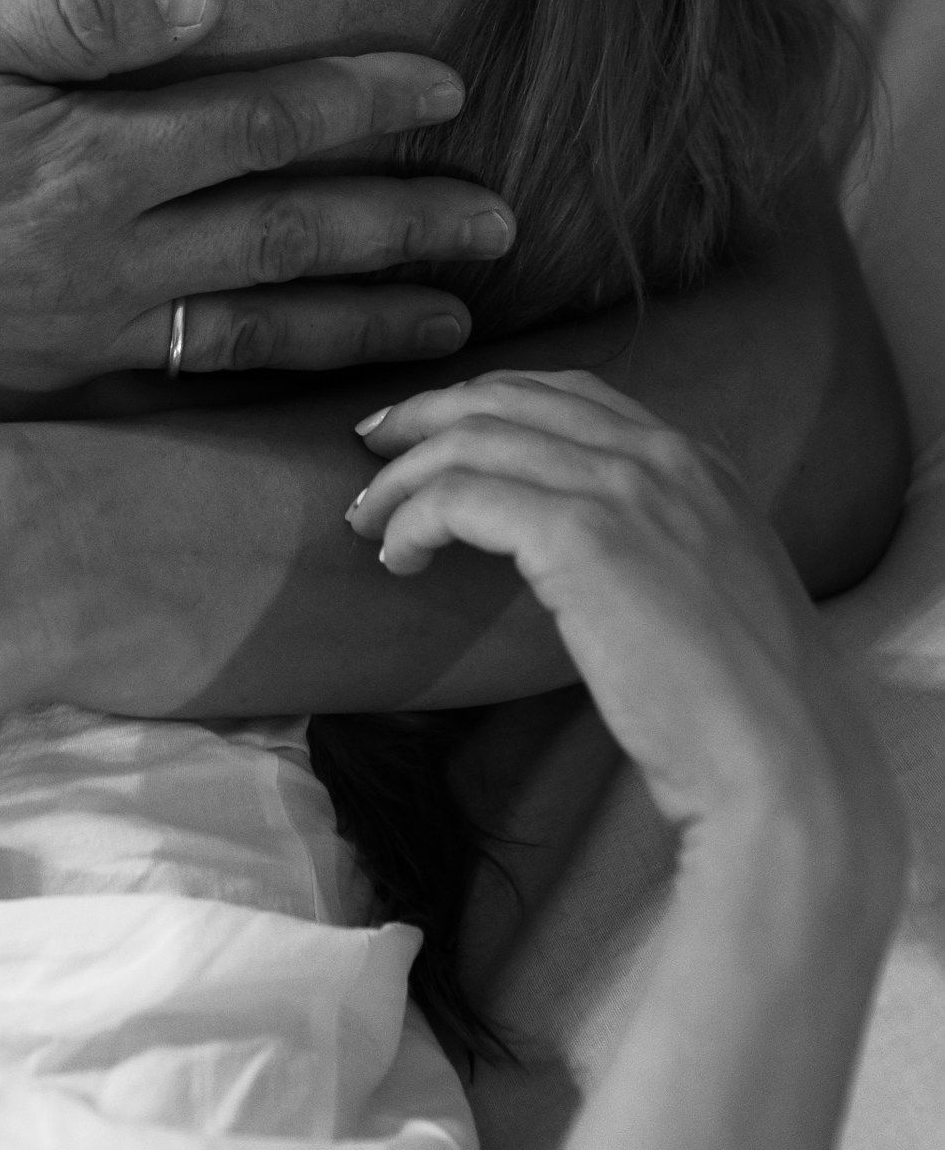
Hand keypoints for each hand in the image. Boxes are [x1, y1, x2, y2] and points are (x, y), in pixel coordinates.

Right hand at [0, 0, 511, 385]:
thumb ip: (80, 11)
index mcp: (82, 157)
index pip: (257, 122)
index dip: (360, 102)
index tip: (449, 86)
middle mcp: (97, 256)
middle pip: (285, 236)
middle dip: (404, 226)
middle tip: (504, 221)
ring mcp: (77, 334)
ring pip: (254, 330)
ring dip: (364, 323)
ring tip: (457, 324)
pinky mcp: (49, 384)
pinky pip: (184, 384)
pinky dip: (266, 380)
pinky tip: (318, 379)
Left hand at [345, 370, 902, 856]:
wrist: (779, 757)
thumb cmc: (738, 702)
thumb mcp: (706, 587)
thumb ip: (650, 539)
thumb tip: (564, 540)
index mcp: (697, 460)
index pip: (567, 392)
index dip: (485, 402)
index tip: (427, 429)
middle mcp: (662, 455)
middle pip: (508, 397)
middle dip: (425, 415)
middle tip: (370, 447)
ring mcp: (624, 487)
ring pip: (474, 439)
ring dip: (405, 475)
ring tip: (369, 519)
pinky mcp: (582, 535)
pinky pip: (463, 496)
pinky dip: (416, 518)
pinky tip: (400, 558)